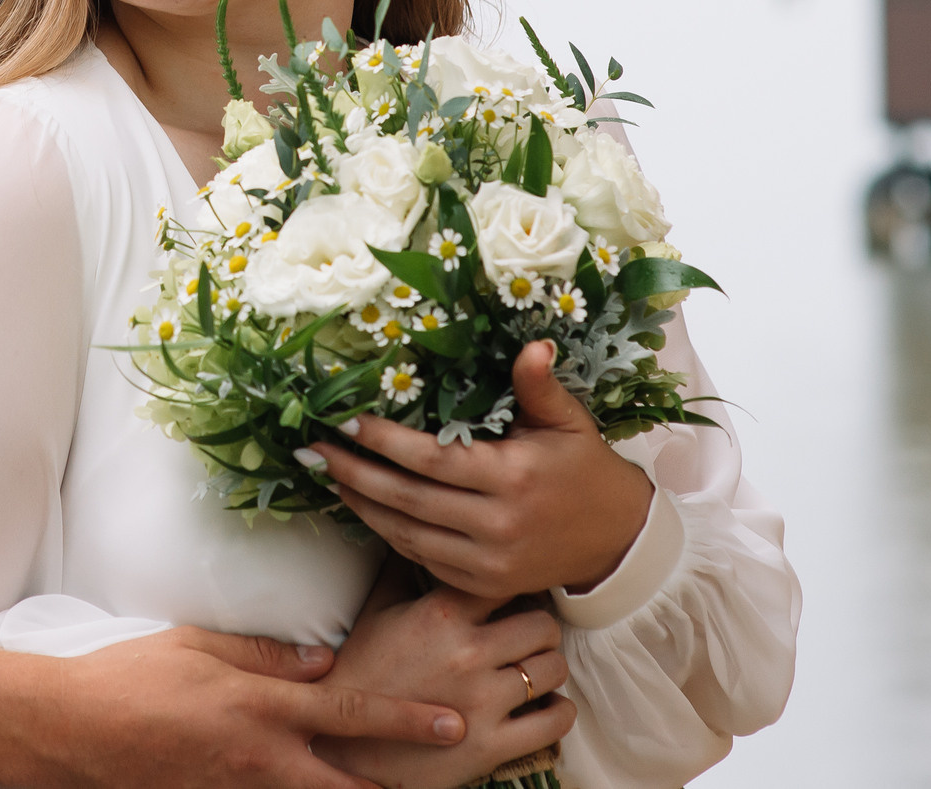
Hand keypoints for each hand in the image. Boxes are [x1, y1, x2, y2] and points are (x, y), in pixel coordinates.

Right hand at [41, 625, 467, 788]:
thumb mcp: (199, 645)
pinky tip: (310, 787)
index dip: (407, 721)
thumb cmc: (130, 678)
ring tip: (385, 788)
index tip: (452, 723)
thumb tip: (325, 659)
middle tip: (445, 774)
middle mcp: (260, 761)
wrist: (70, 734)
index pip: (351, 714)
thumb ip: (267, 655)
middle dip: (397, 786)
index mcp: (261, 709)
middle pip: (348, 785)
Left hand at [308, 340, 653, 599]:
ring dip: (364, 507)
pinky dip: (390, 535)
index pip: (433, 459)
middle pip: (409, 500)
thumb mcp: (568, 421)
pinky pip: (423, 560)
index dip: (385, 442)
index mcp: (514, 477)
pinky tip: (367, 510)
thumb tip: (533, 344)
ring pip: (408, 536)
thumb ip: (539, 385)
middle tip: (313, 451)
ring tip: (330, 478)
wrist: (616, 540)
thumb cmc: (585, 469)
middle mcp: (498, 525)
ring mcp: (489, 563)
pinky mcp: (484, 585)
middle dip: (355, 474)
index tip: (346, 423)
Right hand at [315, 572, 572, 788]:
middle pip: (542, 624)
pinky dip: (559, 712)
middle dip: (541, 627)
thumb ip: (401, 568)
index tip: (516, 594)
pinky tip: (547, 706)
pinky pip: (555, 722)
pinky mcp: (491, 746)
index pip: (507, 581)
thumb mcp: (376, 612)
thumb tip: (416, 528)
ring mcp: (482, 702)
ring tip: (536, 668)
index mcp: (440, 616)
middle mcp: (467, 654)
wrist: (343, 744)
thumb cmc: (359, 675)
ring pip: (553, 669)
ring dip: (549, 667)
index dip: (517, 585)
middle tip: (531, 634)